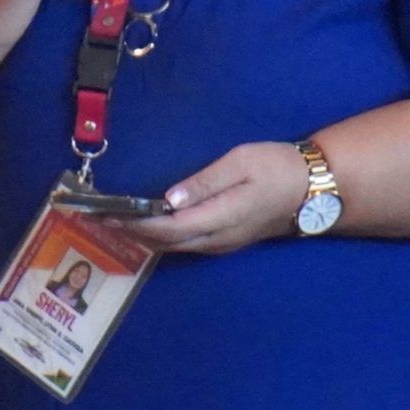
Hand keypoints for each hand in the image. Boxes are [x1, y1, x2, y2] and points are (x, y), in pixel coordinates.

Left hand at [122, 142, 311, 254]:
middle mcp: (216, 238)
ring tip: (113, 221)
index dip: (135, 223)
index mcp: (219, 218)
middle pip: (165, 242)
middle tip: (96, 218)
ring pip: (173, 246)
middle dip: (130, 231)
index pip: (168, 227)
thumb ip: (205, 182)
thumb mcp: (242, 163)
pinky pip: (184, 244)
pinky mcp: (224, 240)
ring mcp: (220, 243)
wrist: (313, 190)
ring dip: (142, 235)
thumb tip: (169, 199)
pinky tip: (146, 225)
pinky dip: (159, 236)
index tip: (106, 213)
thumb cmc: (277, 168)